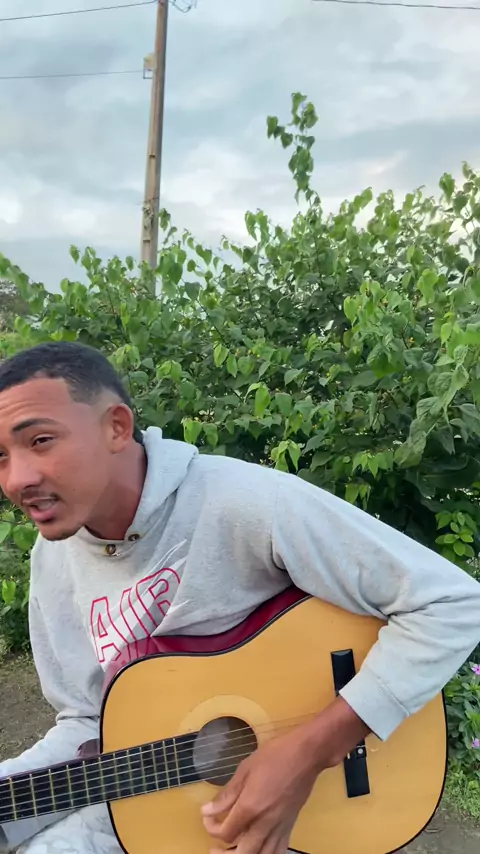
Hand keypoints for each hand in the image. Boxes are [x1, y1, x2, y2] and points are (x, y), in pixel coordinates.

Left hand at [201, 697, 368, 853]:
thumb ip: (227, 793)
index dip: (211, 827)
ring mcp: (279, 828)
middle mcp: (264, 824)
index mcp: (250, 807)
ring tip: (234, 851)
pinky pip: (278, 852)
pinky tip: (257, 848)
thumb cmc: (275, 756)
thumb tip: (209, 809)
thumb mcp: (245, 769)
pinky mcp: (290, 828)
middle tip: (214, 846)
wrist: (306, 755)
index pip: (226, 832)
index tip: (208, 816)